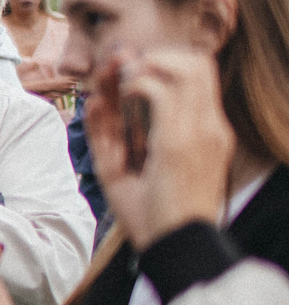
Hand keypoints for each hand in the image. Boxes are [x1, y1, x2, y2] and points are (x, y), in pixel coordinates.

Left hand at [92, 50, 235, 248]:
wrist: (174, 247)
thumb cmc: (151, 215)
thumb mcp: (121, 168)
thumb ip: (107, 133)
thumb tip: (93, 99)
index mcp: (205, 133)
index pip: (196, 76)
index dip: (162, 64)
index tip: (125, 72)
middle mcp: (210, 127)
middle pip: (196, 63)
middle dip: (155, 57)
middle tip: (122, 71)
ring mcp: (200, 132)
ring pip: (185, 67)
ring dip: (147, 67)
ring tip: (121, 84)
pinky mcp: (179, 141)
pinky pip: (159, 91)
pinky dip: (135, 85)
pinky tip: (119, 97)